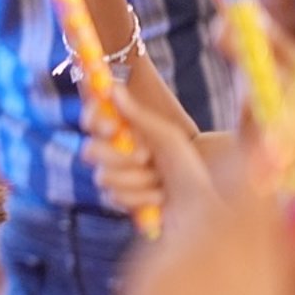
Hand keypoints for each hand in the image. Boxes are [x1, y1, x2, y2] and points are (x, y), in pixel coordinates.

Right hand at [83, 86, 209, 222]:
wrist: (205, 205)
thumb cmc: (190, 165)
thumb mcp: (167, 136)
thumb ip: (137, 114)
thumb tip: (114, 88)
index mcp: (126, 132)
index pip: (93, 120)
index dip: (96, 121)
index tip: (112, 128)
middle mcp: (116, 153)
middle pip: (90, 151)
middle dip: (119, 158)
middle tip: (146, 158)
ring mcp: (117, 178)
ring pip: (103, 177)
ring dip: (136, 180)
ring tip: (160, 182)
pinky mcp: (121, 201)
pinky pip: (113, 197)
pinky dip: (140, 198)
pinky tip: (158, 198)